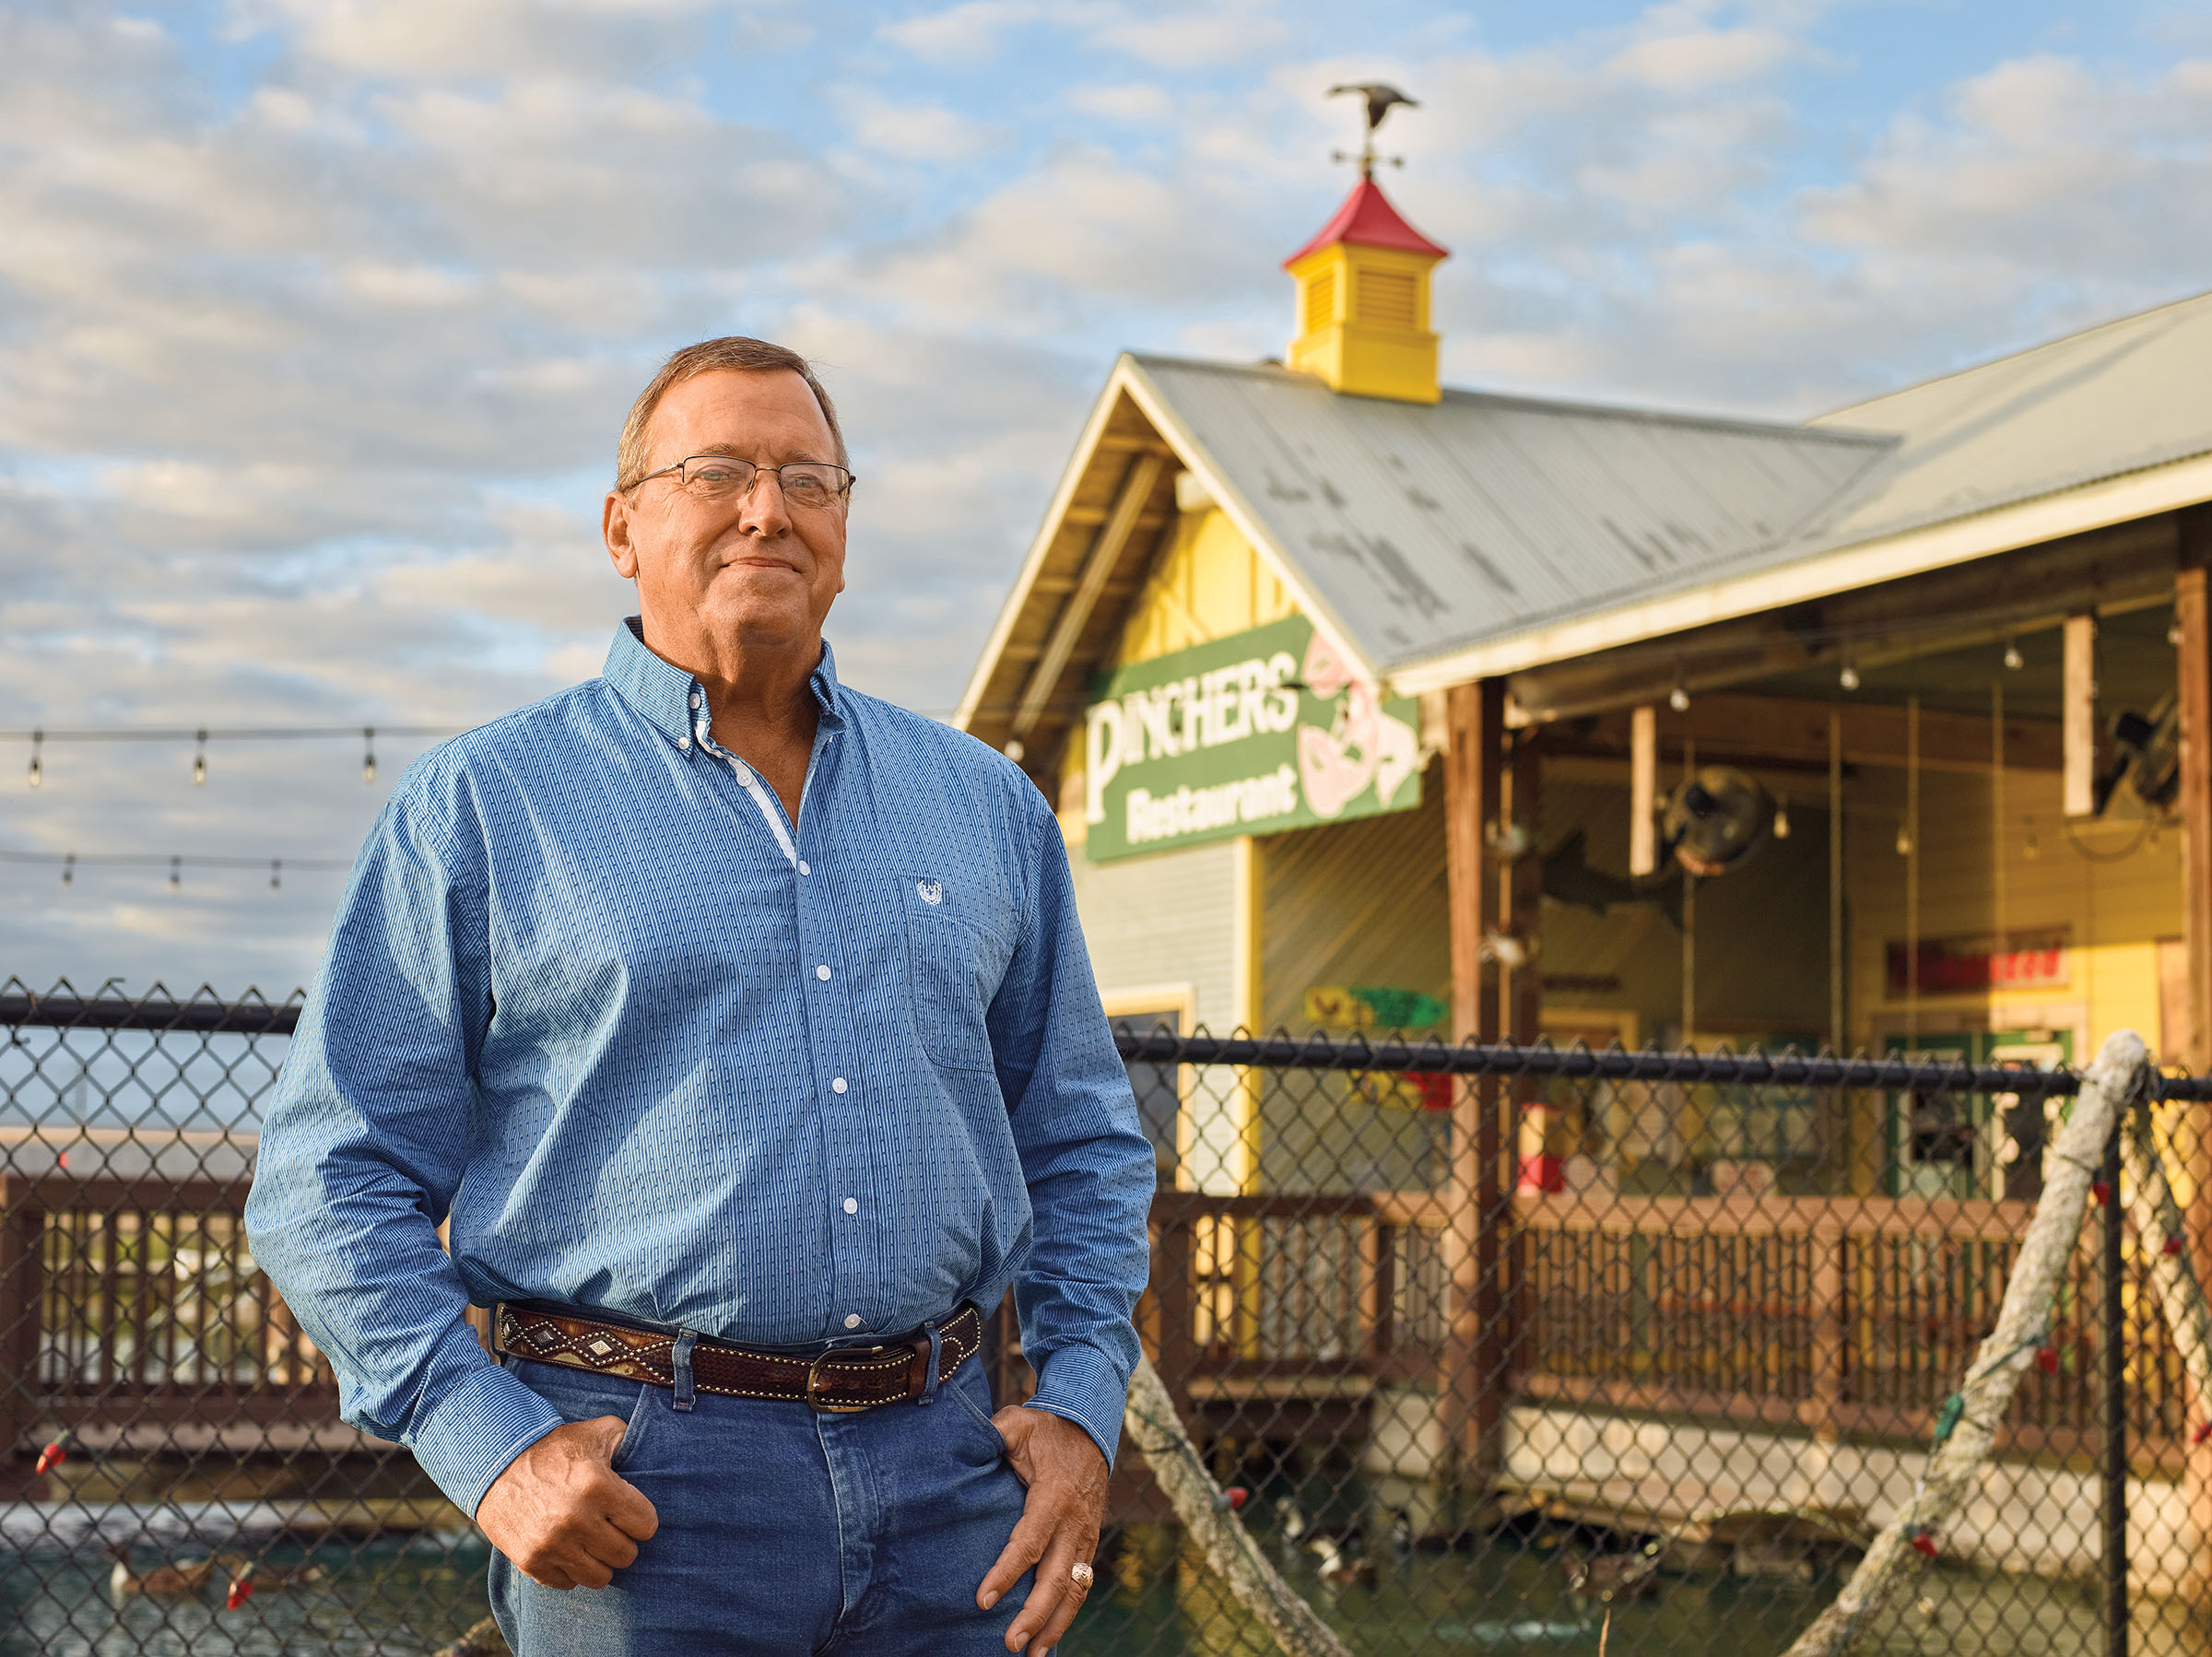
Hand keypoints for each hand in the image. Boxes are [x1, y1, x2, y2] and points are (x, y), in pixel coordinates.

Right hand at [476, 1416, 657, 1589]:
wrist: (495, 1463)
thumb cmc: (554, 1448)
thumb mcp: (594, 1433)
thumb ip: (627, 1439)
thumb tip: (652, 1448)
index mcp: (599, 1486)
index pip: (646, 1526)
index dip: (641, 1520)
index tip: (629, 1514)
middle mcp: (577, 1519)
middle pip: (626, 1555)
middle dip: (623, 1541)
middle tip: (610, 1528)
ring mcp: (553, 1544)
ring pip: (600, 1577)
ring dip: (600, 1561)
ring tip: (592, 1543)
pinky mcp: (531, 1561)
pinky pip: (567, 1584)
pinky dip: (570, 1571)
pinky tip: (567, 1550)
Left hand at [976, 1407, 1107, 1654]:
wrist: (1090, 1429)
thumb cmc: (1045, 1430)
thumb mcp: (1018, 1424)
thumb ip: (994, 1435)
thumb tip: (963, 1441)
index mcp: (1053, 1496)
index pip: (1028, 1541)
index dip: (1006, 1572)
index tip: (983, 1600)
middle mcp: (1074, 1522)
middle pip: (1055, 1578)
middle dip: (1034, 1615)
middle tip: (1009, 1643)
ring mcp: (1086, 1536)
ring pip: (1074, 1589)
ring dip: (1054, 1624)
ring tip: (1032, 1655)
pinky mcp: (1089, 1544)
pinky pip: (1081, 1584)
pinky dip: (1068, 1613)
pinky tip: (1049, 1637)